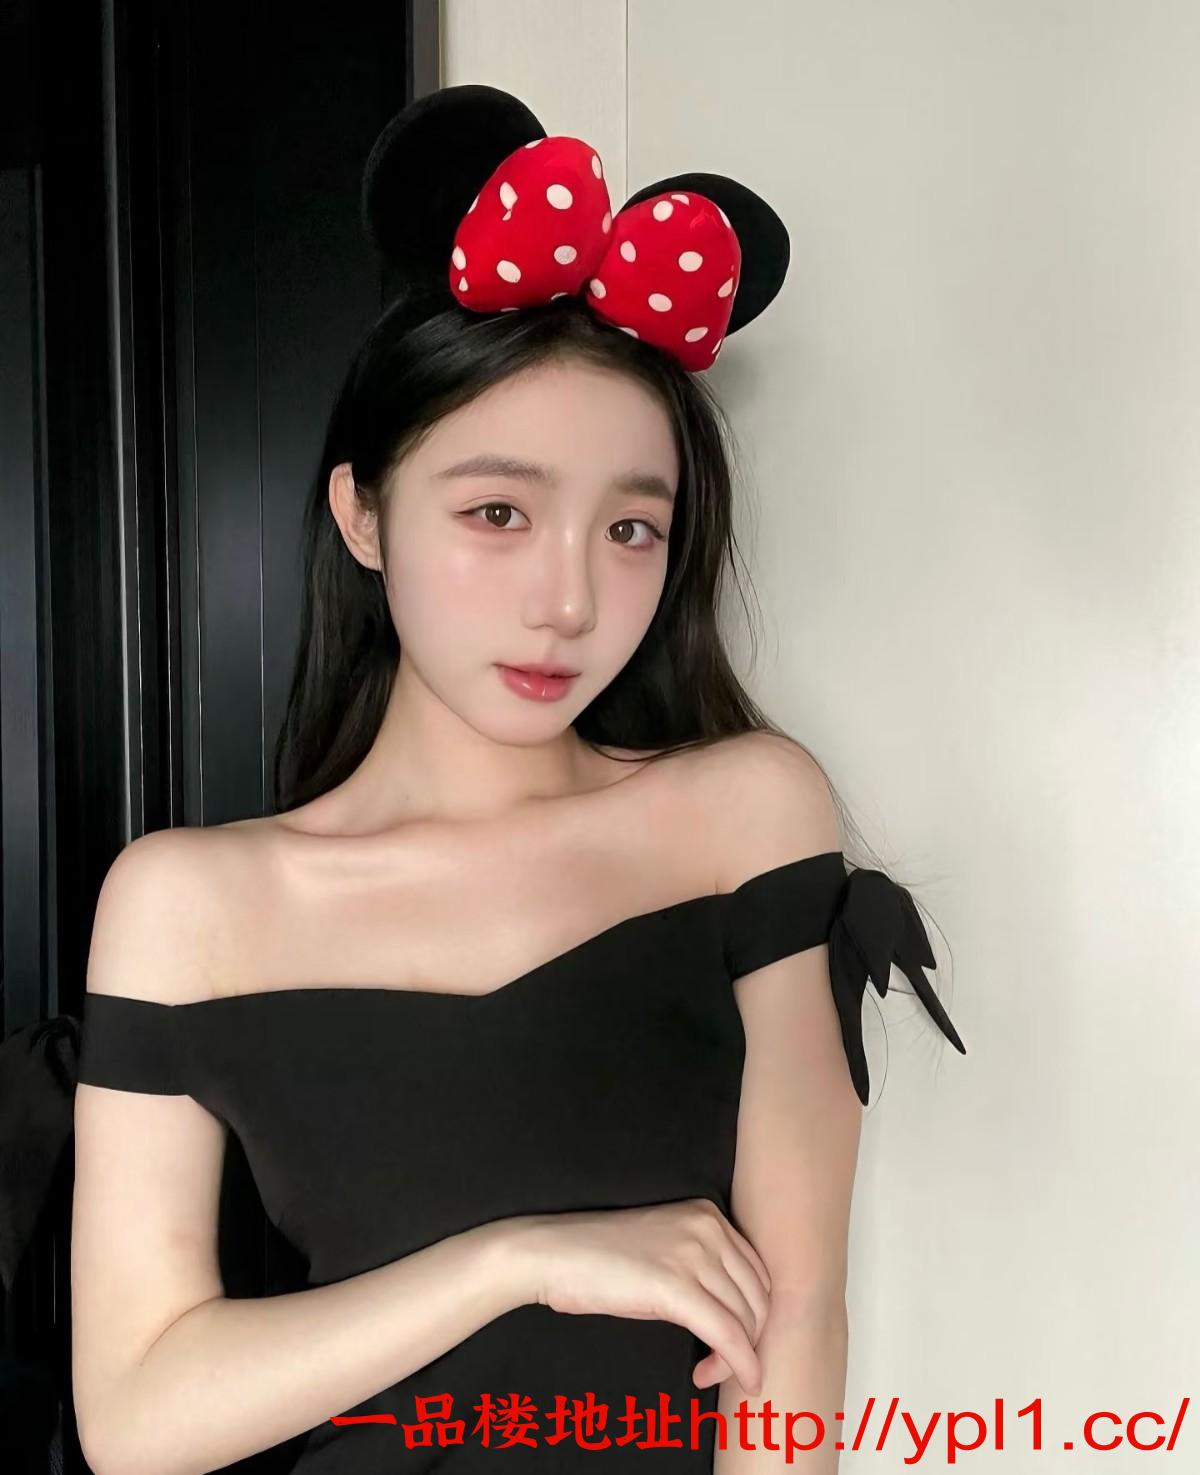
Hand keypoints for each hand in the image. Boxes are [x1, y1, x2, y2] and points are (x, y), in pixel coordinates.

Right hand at [509, 1197, 770, 1394]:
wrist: (552, 1253)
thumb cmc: (599, 1259)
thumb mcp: (663, 1251)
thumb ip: (701, 1269)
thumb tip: (733, 1318)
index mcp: (708, 1215)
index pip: (756, 1274)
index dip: (752, 1316)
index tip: (732, 1342)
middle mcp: (709, 1227)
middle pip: (758, 1297)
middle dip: (749, 1340)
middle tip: (718, 1365)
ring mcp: (694, 1254)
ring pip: (745, 1319)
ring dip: (736, 1357)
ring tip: (707, 1372)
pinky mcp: (676, 1285)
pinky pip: (727, 1335)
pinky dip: (738, 1365)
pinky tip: (730, 1382)